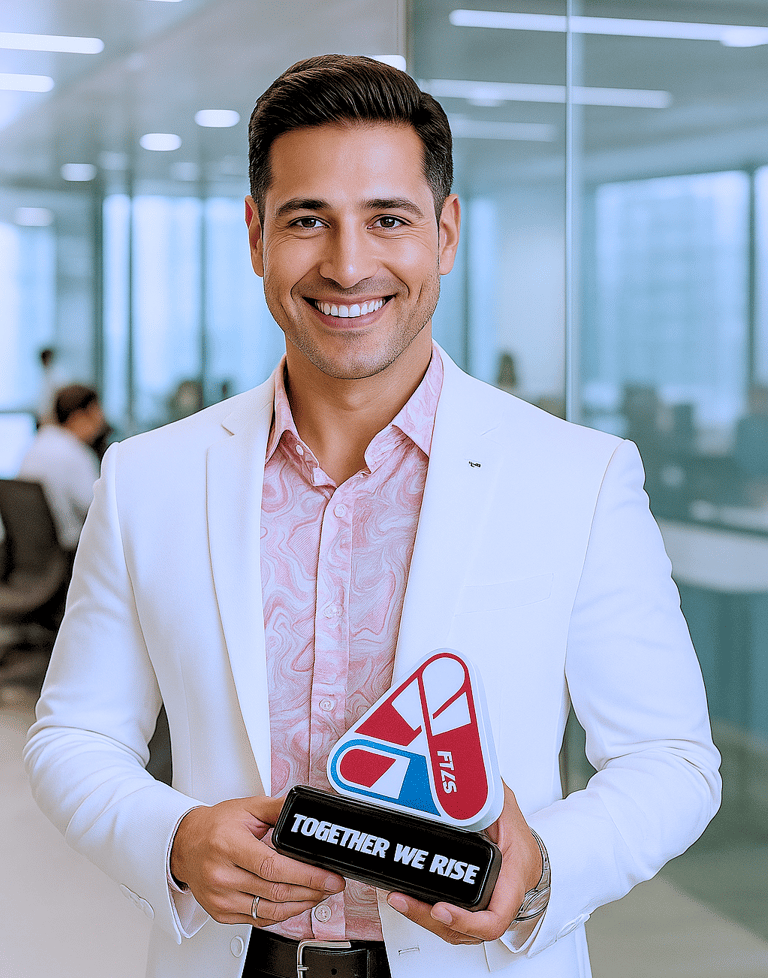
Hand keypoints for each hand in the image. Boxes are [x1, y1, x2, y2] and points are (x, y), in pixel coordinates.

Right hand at [170, 795, 344, 925]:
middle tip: (331, 884)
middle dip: (312, 890)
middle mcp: (221, 875)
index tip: (329, 877)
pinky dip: (282, 914)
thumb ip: (278, 808)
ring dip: (301, 905)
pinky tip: (296, 902)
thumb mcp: (247, 807)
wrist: (184, 845)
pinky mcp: (221, 913)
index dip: (306, 875)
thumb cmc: (215, 826)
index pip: (273, 867)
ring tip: (319, 893)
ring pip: (270, 911)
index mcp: (228, 845)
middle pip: (276, 891)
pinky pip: (258, 920)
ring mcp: (220, 898)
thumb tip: (305, 811)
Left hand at [386, 781, 541, 944]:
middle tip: (404, 899)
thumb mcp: (505, 808)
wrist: (527, 855)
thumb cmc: (519, 836)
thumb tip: (463, 782)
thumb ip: (487, 795)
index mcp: (510, 882)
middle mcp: (496, 903)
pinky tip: (407, 899)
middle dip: (428, 918)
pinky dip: (426, 916)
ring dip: (422, 919)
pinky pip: (447, 922)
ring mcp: (481, 911)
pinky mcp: (468, 910)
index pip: (493, 918)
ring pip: (451, 929)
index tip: (441, 908)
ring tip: (399, 899)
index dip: (466, 921)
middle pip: (462, 928)